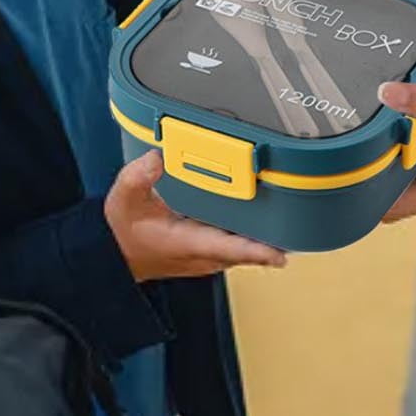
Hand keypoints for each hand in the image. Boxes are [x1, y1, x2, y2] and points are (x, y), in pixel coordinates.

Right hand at [105, 153, 286, 279]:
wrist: (114, 253)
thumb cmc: (122, 229)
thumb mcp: (125, 198)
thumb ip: (139, 177)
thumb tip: (158, 157)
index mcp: (188, 244)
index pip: (230, 249)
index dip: (258, 250)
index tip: (282, 250)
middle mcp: (204, 256)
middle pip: (249, 250)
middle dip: (274, 237)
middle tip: (301, 214)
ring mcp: (209, 257)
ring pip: (247, 249)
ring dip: (266, 237)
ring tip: (292, 211)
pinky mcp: (210, 253)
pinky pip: (239, 246)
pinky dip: (253, 235)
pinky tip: (265, 216)